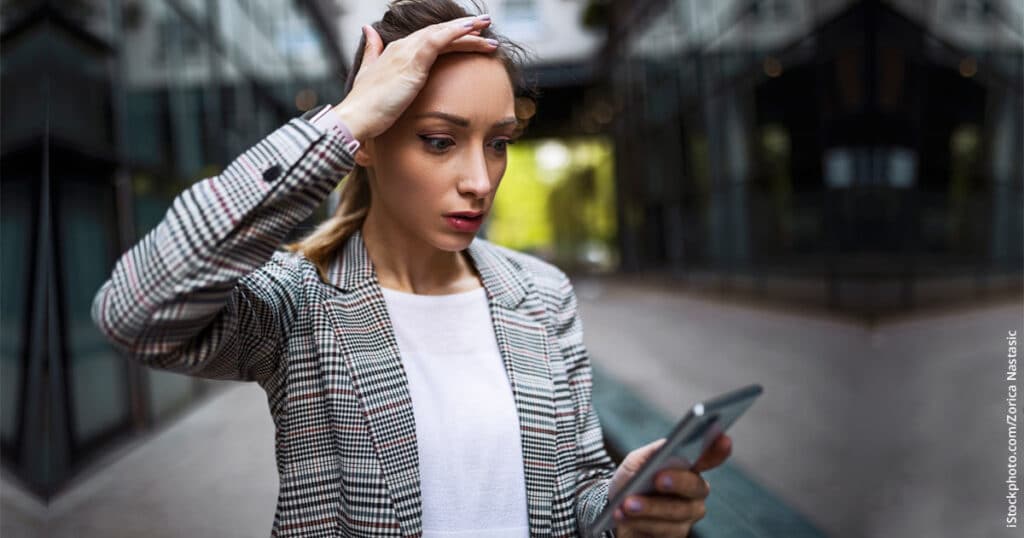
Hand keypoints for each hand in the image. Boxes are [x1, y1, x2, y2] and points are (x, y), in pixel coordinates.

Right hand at [333, 15, 498, 141]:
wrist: (356, 118)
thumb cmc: (365, 107)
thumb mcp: (369, 75)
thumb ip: (372, 52)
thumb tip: (369, 31)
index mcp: (396, 52)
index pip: (430, 38)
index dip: (450, 35)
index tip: (471, 36)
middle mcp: (402, 47)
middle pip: (440, 32)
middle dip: (464, 28)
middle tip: (485, 25)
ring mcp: (407, 53)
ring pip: (443, 34)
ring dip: (467, 29)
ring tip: (487, 26)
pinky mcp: (412, 62)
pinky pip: (439, 40)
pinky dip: (456, 33)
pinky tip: (472, 30)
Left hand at [608, 434, 731, 536]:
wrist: (614, 512)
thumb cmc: (630, 483)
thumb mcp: (636, 462)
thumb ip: (654, 452)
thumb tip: (669, 447)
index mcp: (688, 468)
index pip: (710, 457)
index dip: (719, 450)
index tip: (723, 438)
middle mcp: (694, 492)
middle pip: (696, 487)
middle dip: (677, 482)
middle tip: (658, 479)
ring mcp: (687, 516)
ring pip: (678, 512)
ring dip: (649, 508)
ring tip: (627, 504)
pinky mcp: (675, 535)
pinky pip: (665, 531)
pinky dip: (641, 522)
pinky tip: (623, 516)